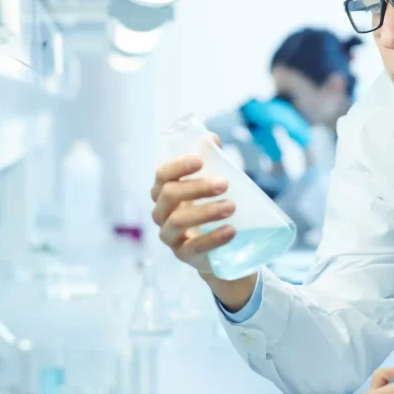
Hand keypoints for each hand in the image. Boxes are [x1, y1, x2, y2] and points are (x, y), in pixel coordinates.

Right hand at [150, 136, 234, 275]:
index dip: (178, 166)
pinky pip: (193, 247)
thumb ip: (211, 162)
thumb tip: (211, 138)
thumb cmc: (211, 210)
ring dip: (206, 211)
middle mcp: (161, 213)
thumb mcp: (212, 186)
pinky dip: (213, 238)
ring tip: (231, 206)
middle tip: (224, 184)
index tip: (200, 160)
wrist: (220, 250)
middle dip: (197, 187)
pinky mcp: (183, 255)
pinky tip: (231, 230)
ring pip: (178, 221)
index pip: (162, 175)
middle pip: (170, 195)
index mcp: (164, 192)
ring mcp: (170, 236)